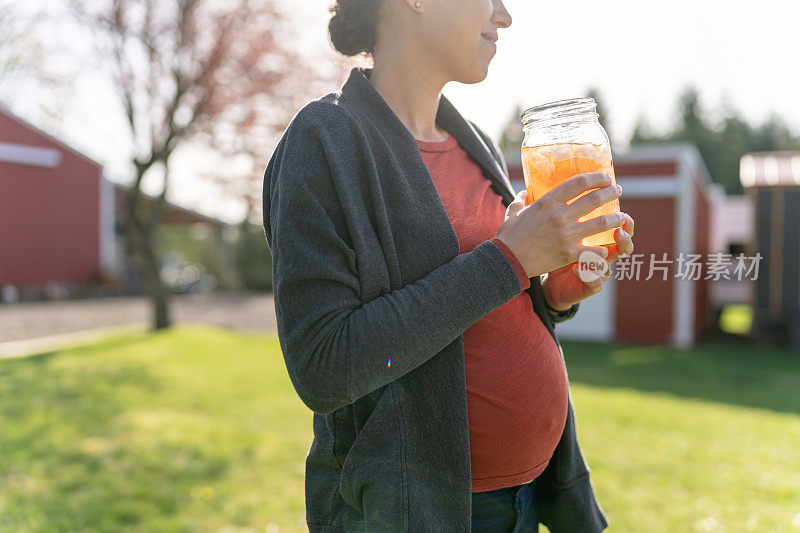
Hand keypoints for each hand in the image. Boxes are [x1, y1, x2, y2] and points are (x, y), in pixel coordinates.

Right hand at [494, 172, 623, 278]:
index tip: (605, 178)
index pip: (578, 183)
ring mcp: (566, 236)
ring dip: (615, 218)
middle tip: (618, 191)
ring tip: (622, 217)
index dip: (596, 178)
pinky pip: (595, 250)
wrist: (506, 261)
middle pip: (594, 199)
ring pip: (601, 223)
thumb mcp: (513, 211)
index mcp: (548, 202)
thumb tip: (525, 192)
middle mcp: (559, 216)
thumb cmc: (508, 236)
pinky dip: (604, 249)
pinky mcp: (569, 254)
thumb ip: (521, 200)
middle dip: (611, 193)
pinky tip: (609, 246)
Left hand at [542, 212, 634, 310]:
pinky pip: (596, 281)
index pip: (617, 226)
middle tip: (621, 225)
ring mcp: (599, 269)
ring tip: (606, 250)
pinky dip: (588, 275)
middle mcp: (603, 252)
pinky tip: (576, 268)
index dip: (624, 219)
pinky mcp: (591, 285)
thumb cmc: (555, 251)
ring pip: (614, 262)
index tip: (619, 210)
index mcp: (597, 236)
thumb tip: (533, 191)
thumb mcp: (557, 232)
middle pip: (624, 243)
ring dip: (612, 254)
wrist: (550, 281)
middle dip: (626, 234)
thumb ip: (557, 214)